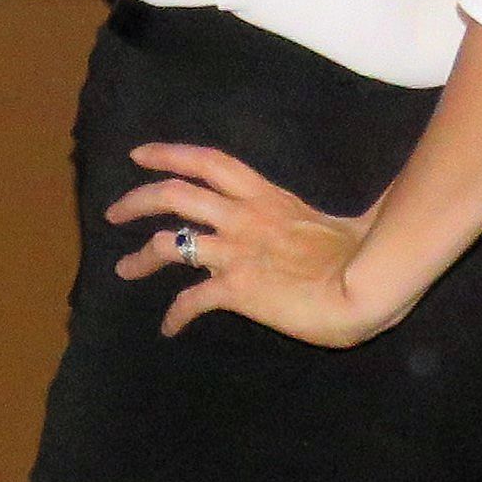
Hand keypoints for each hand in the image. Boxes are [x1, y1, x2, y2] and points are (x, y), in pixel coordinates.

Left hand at [109, 142, 408, 346]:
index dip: (170, 154)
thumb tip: (368, 204)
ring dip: (140, 257)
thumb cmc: (365, 254)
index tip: (141, 154)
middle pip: (175, 193)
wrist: (366, 283)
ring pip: (171, 242)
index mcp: (266, 197)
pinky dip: (175, 314)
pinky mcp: (237, 288)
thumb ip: (328, 214)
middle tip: (114, 212)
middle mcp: (243, 216)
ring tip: (123, 270)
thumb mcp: (339, 221)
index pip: (209, 162)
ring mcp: (237, 251)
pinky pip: (192, 300)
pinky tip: (169, 328)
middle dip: (137, 199)